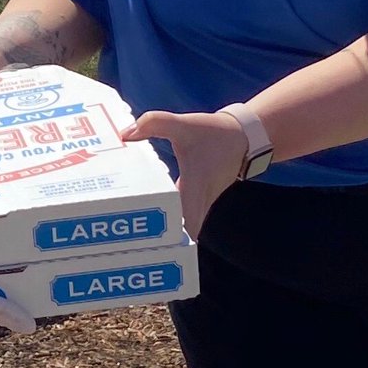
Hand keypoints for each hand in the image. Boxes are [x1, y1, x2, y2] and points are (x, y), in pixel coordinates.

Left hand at [120, 111, 247, 237]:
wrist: (242, 137)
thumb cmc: (214, 133)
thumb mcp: (184, 125)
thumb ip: (156, 124)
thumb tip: (125, 133)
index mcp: (195, 187)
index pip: (184, 223)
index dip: (170, 237)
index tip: (150, 243)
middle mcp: (199, 201)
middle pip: (181, 233)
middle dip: (161, 241)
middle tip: (132, 243)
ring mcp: (201, 203)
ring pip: (184, 227)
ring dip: (166, 232)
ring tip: (134, 234)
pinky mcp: (199, 200)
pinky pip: (184, 215)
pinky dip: (170, 217)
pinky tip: (147, 210)